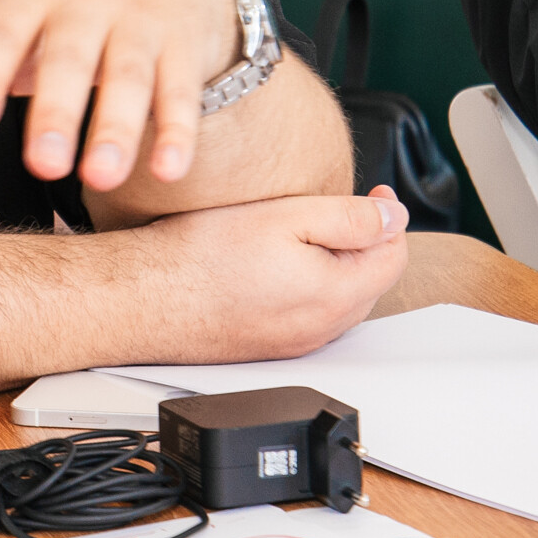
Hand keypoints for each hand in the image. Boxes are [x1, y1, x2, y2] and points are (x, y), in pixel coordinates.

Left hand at [0, 0, 241, 189]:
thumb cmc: (60, 9)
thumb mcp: (9, 31)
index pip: (1, 35)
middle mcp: (85, 3)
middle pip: (70, 57)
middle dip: (57, 111)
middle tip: (44, 167)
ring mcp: (139, 20)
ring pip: (130, 74)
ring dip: (118, 128)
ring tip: (101, 179)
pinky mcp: (182, 44)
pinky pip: (182, 87)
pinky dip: (178, 129)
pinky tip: (167, 170)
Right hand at [115, 187, 411, 360]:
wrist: (143, 300)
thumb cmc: (201, 257)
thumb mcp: (287, 217)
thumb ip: (350, 219)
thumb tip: (394, 217)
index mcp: (334, 297)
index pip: (394, 258)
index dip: (390, 217)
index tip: (375, 191)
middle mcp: (319, 330)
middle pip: (370, 281)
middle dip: (367, 240)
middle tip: (341, 205)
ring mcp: (292, 344)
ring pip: (339, 299)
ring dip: (338, 263)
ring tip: (305, 228)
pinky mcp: (266, 346)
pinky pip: (307, 314)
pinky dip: (309, 284)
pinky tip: (276, 261)